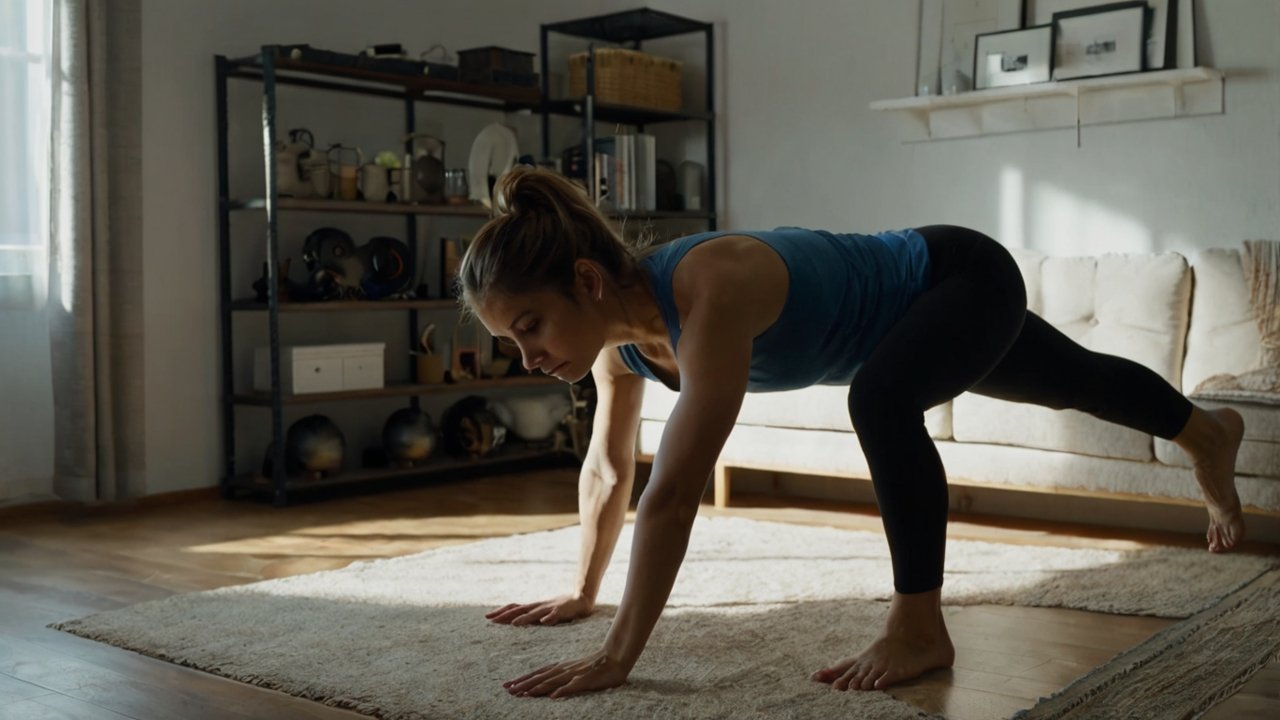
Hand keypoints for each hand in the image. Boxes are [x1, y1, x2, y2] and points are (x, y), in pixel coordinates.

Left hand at [485, 594, 595, 625]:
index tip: (487, 617)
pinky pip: (555, 615)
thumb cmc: (560, 608)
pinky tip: (544, 622)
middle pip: (519, 609)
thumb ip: (531, 616)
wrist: (581, 599)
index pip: (514, 607)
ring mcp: (549, 608)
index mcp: (533, 607)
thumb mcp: (543, 612)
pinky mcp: (562, 611)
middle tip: (491, 620)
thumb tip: (514, 621)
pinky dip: (549, 618)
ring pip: (535, 613)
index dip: (501, 612)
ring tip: (514, 623)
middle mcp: (538, 606)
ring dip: (524, 618)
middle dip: (505, 615)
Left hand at [503, 649, 628, 698]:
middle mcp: (565, 670)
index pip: (538, 674)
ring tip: (523, 694)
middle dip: (524, 684)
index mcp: (561, 668)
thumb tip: (547, 690)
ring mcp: (575, 674)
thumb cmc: (596, 667)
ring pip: (552, 681)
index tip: (508, 685)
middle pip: (541, 677)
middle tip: (508, 690)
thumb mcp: (575, 672)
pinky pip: (573, 686)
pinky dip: (562, 691)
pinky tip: (553, 697)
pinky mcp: (586, 680)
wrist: (615, 658)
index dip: (523, 679)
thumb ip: (562, 679)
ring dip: (537, 688)